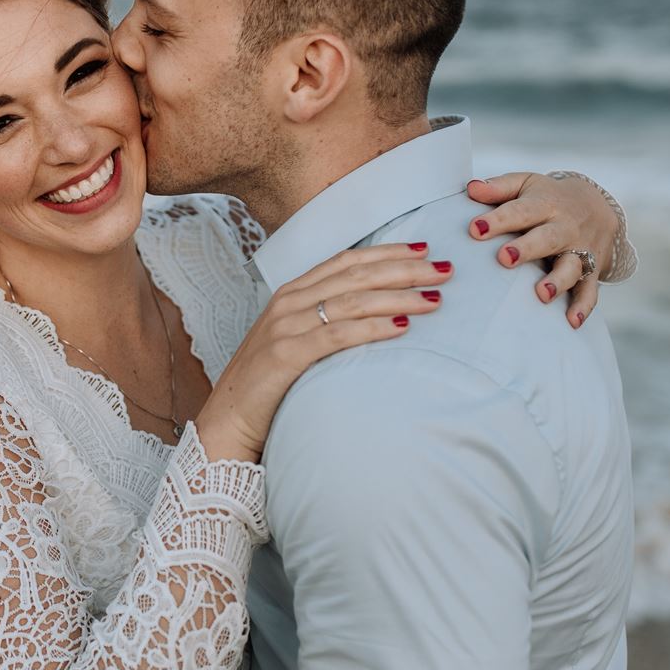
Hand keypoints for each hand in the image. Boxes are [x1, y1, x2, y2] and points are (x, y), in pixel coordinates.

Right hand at [198, 242, 446, 461]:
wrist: (226, 420)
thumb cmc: (266, 384)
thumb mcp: (293, 341)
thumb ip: (323, 322)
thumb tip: (372, 314)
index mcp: (290, 293)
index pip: (345, 261)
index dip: (386, 252)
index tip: (423, 249)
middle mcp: (288, 302)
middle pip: (355, 276)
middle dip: (403, 269)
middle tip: (443, 269)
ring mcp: (285, 326)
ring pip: (353, 301)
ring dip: (398, 297)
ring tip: (434, 298)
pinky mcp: (287, 354)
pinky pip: (338, 335)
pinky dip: (372, 328)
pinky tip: (402, 327)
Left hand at [467, 171, 619, 327]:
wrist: (598, 206)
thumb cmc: (548, 198)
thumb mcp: (526, 184)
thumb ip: (499, 188)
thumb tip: (470, 189)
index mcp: (545, 204)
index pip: (520, 211)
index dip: (498, 220)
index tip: (475, 229)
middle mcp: (564, 227)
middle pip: (547, 238)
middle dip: (527, 248)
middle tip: (505, 258)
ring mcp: (580, 250)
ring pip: (571, 266)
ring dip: (558, 281)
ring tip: (542, 294)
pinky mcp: (591, 271)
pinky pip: (589, 290)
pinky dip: (582, 306)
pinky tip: (571, 322)